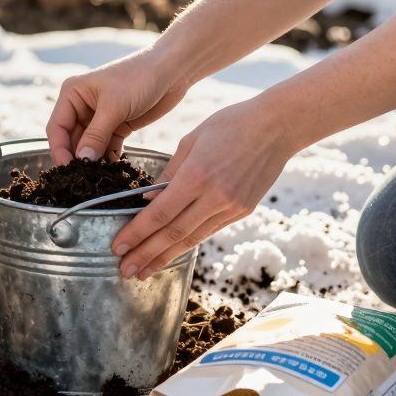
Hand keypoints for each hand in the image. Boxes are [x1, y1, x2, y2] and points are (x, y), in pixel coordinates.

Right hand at [46, 49, 188, 164]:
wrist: (172, 70)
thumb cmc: (139, 77)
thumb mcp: (114, 106)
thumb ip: (96, 135)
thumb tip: (83, 161)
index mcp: (72, 94)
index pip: (57, 128)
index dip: (60, 151)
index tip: (68, 171)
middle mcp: (81, 105)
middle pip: (71, 140)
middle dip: (79, 159)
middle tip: (85, 180)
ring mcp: (99, 117)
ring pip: (89, 146)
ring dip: (95, 161)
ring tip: (101, 178)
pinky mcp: (117, 125)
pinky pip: (107, 147)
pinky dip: (110, 159)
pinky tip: (115, 172)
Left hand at [112, 96, 297, 278]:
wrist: (277, 127)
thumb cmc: (230, 125)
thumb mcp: (191, 141)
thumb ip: (168, 173)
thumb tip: (148, 201)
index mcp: (197, 175)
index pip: (160, 214)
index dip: (137, 234)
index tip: (118, 247)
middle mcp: (215, 197)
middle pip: (173, 233)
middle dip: (146, 254)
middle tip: (125, 270)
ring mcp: (231, 207)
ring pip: (192, 238)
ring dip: (165, 257)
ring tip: (144, 271)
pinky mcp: (243, 211)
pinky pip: (208, 231)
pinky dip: (187, 243)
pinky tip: (171, 252)